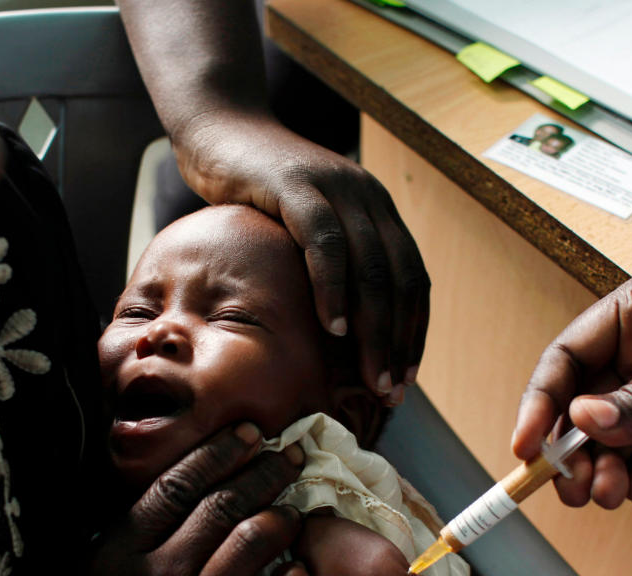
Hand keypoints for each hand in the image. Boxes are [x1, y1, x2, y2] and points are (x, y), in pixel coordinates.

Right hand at [29, 423, 312, 575]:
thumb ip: (111, 546)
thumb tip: (147, 505)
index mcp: (116, 554)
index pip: (177, 485)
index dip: (219, 453)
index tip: (249, 434)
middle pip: (222, 506)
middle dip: (264, 472)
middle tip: (292, 456)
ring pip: (250, 547)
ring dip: (283, 519)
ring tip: (297, 510)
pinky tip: (300, 572)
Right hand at [117, 0, 427, 403]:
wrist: (218, 128)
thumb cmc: (253, 190)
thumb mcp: (301, 230)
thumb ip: (325, 266)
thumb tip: (333, 336)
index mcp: (377, 211)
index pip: (413, 280)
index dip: (413, 332)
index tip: (405, 378)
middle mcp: (367, 197)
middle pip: (400, 280)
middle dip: (399, 342)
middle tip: (390, 391)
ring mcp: (336, 188)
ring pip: (372, 267)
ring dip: (374, 328)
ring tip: (369, 374)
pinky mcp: (297, 185)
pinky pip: (326, 243)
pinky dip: (333, 288)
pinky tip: (332, 326)